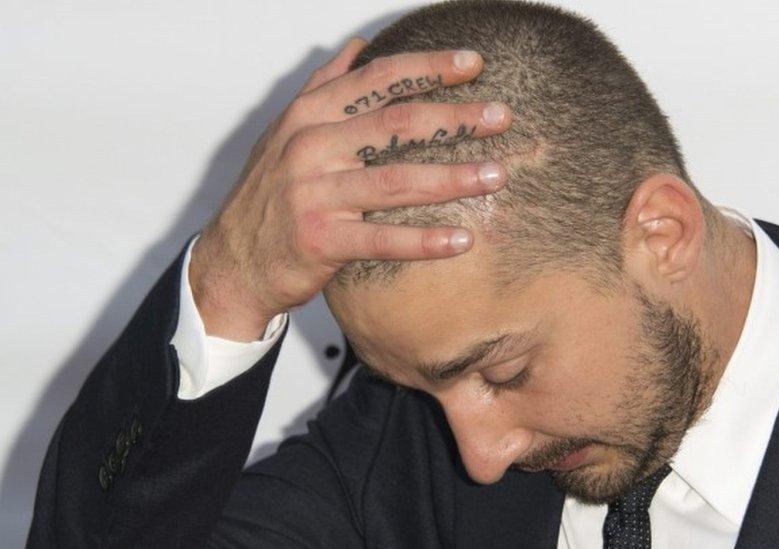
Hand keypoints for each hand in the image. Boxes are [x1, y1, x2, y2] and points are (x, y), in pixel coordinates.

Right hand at [189, 37, 511, 340]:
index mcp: (309, 115)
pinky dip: (425, 240)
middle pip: (396, 123)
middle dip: (455, 118)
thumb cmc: (269, 195)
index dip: (428, 68)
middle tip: (502, 117)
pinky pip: (383, 239)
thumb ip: (325, 85)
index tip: (474, 64)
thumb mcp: (287, 131)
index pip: (377, 80)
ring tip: (497, 175)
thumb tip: (359, 44)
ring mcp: (314, 193)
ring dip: (453, 177)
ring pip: (396, 179)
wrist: (233, 263)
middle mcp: (311, 146)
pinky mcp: (320, 240)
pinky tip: (463, 240)